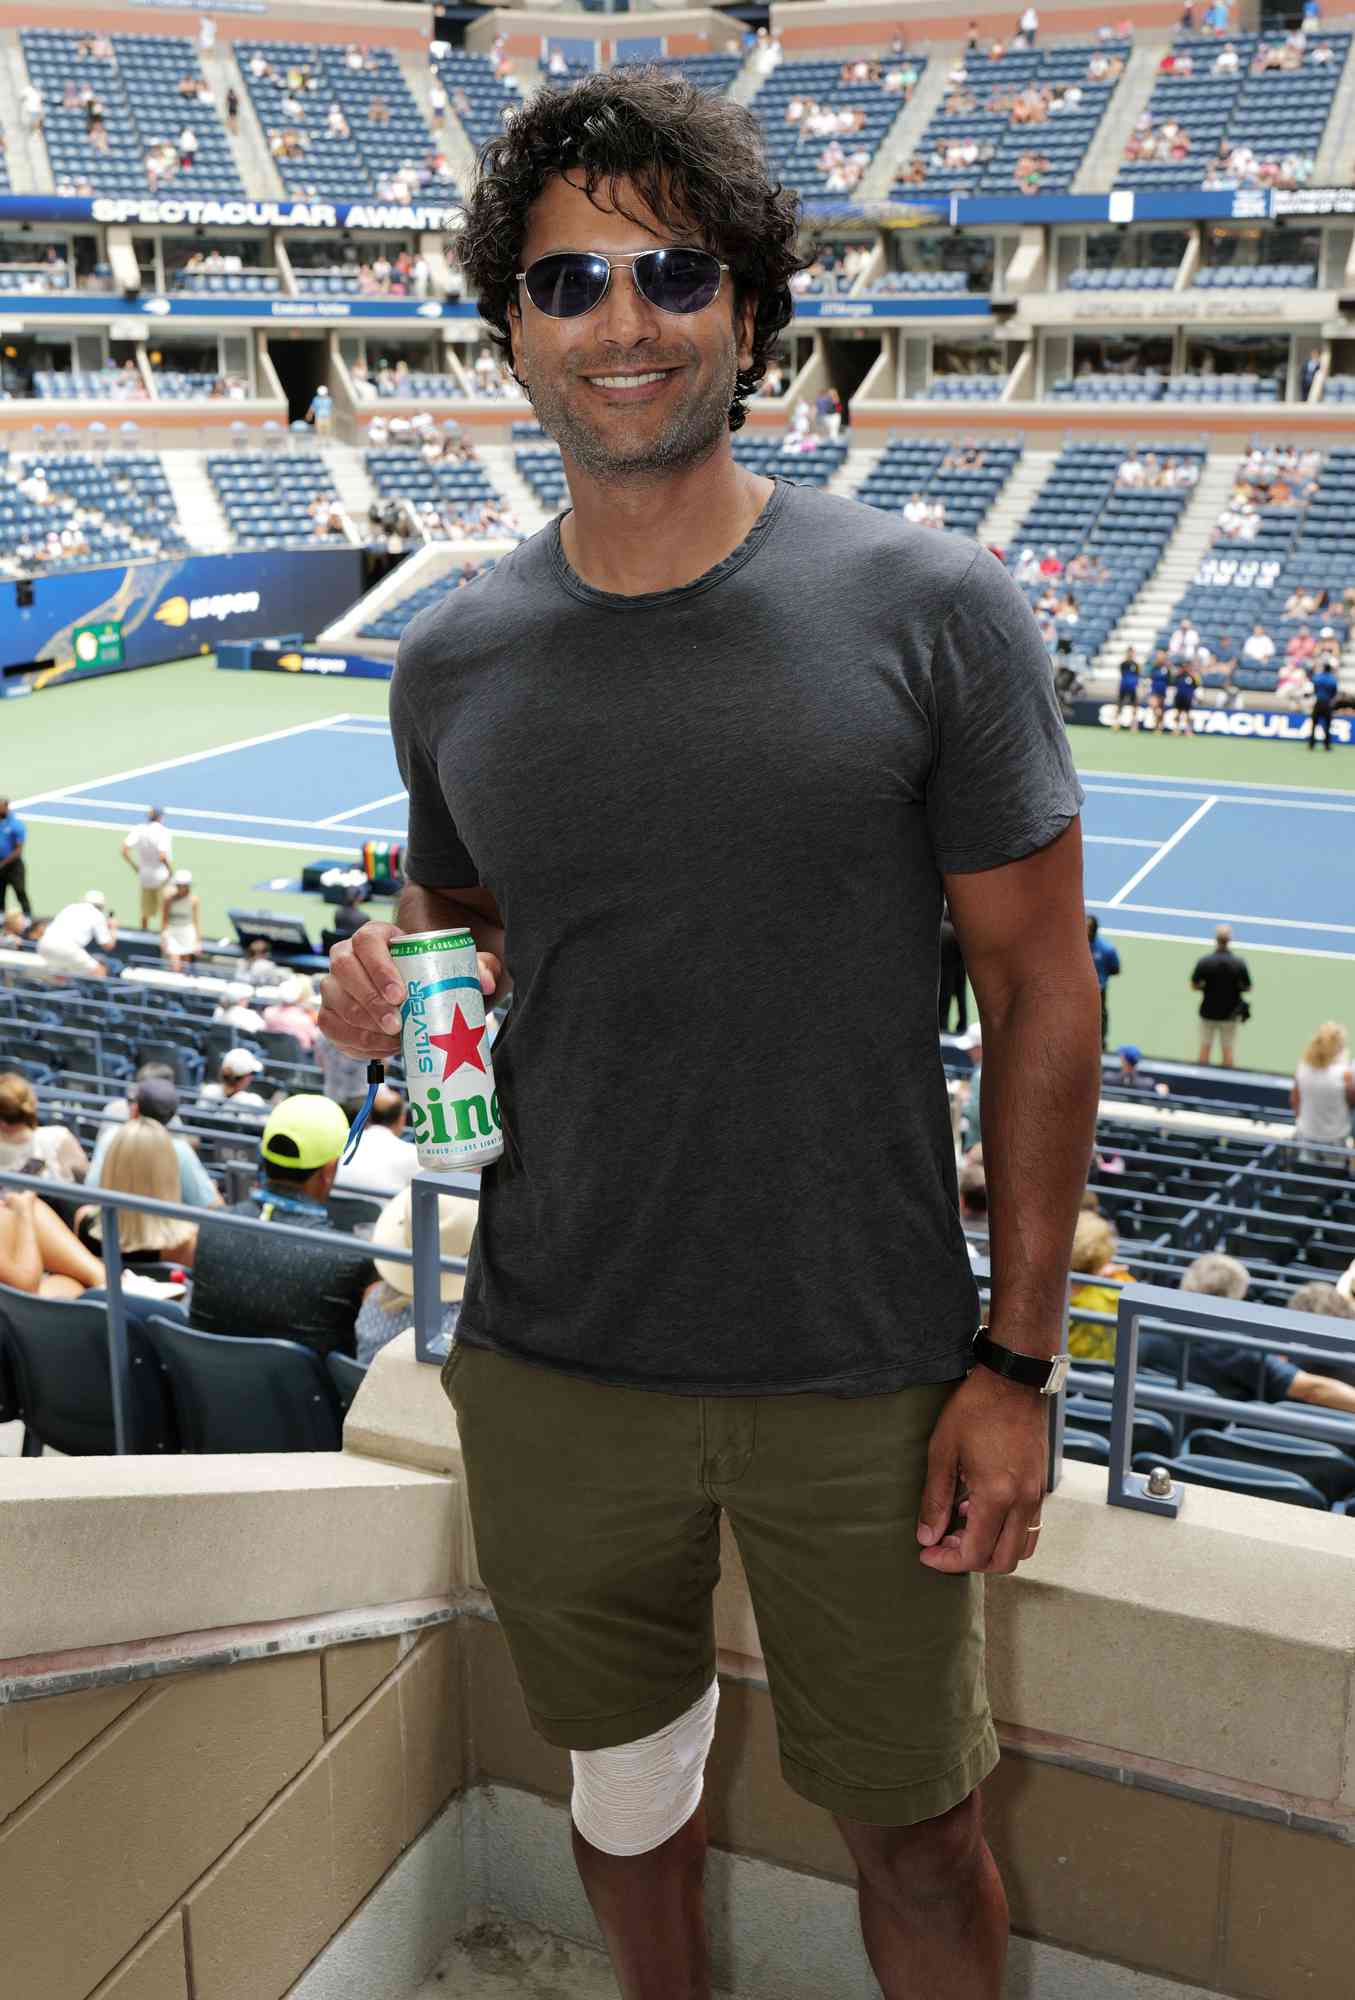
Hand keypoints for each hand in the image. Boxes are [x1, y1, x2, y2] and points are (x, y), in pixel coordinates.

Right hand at [318, 921, 502, 1059]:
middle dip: (370, 1001)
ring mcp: (333, 984)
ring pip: (334, 1000)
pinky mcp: (330, 1012)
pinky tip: (380, 1049)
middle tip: (397, 1025)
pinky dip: (354, 1041)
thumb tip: (486, 981)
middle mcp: (346, 955)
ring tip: (393, 1040)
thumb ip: (480, 967)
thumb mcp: (459, 967)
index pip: (367, 942)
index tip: (400, 995)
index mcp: (375, 936)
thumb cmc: (435, 975)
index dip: (379, 968)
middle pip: (344, 970)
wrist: (416, 996)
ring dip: (362, 1025)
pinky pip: (331, 1026)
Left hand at [916, 1366, 1047, 1573]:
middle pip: (1002, 1561)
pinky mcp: (1040, 1487)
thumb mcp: (943, 1451)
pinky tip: (979, 1508)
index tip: (926, 1553)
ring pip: (1021, 1548)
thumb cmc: (974, 1410)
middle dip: (969, 1561)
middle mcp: (1023, 1502)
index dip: (947, 1561)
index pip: (975, 1553)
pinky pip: (1028, 1527)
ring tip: (961, 1526)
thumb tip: (927, 1537)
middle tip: (943, 1543)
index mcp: (997, 1495)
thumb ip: (934, 1499)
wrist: (1013, 1382)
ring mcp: (1036, 1495)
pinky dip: (1005, 1532)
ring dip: (991, 1549)